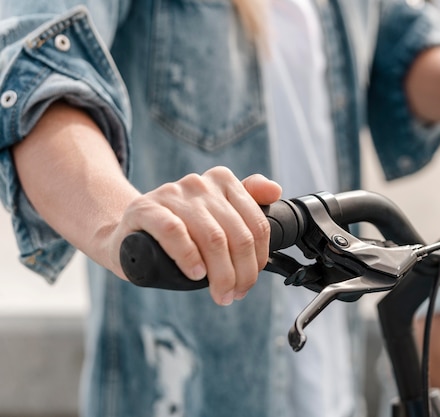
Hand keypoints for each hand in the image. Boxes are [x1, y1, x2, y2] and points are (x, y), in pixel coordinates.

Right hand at [110, 168, 281, 305]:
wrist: (127, 233)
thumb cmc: (178, 229)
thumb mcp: (215, 217)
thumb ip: (248, 203)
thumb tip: (275, 191)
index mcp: (223, 181)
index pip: (256, 224)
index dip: (258, 258)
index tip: (249, 279)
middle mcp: (200, 183)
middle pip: (237, 235)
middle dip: (242, 273)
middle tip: (234, 294)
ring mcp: (172, 194)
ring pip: (213, 237)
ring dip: (221, 274)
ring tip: (220, 293)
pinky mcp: (145, 209)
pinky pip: (175, 232)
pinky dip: (189, 257)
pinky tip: (196, 274)